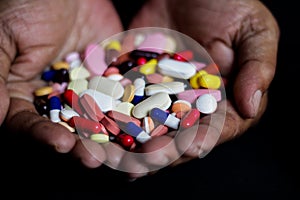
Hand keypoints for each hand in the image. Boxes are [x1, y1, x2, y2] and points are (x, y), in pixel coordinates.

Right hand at [0, 0, 122, 166]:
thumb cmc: (26, 3)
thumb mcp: (5, 36)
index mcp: (24, 93)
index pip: (29, 124)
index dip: (43, 136)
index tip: (60, 144)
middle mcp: (57, 98)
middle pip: (68, 129)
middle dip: (82, 145)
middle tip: (96, 159)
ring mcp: (87, 90)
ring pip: (98, 120)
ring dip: (110, 138)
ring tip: (123, 153)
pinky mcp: (110, 79)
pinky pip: (122, 98)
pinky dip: (131, 112)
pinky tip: (142, 125)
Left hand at [121, 0, 279, 177]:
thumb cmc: (230, 3)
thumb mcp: (253, 30)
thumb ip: (258, 66)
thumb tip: (252, 104)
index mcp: (226, 97)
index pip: (220, 126)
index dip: (206, 138)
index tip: (192, 147)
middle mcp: (193, 102)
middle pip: (180, 134)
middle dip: (164, 150)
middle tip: (147, 161)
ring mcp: (163, 94)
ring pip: (149, 126)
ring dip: (135, 144)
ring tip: (120, 160)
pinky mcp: (139, 81)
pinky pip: (125, 102)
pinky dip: (114, 118)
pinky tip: (102, 132)